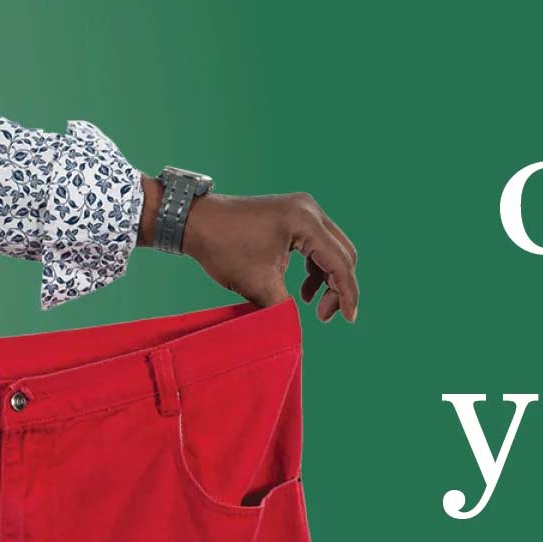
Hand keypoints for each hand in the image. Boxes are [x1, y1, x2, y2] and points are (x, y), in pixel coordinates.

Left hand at [175, 188, 359, 321]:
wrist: (195, 221)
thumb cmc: (223, 247)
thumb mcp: (257, 284)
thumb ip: (285, 308)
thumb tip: (299, 332)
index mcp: (304, 221)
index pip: (339, 262)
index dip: (346, 294)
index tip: (347, 320)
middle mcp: (309, 209)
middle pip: (342, 254)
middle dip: (339, 288)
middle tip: (324, 316)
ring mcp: (302, 209)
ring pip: (332, 250)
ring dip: (327, 279)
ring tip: (312, 306)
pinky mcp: (293, 215)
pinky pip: (317, 245)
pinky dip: (315, 268)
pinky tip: (302, 290)